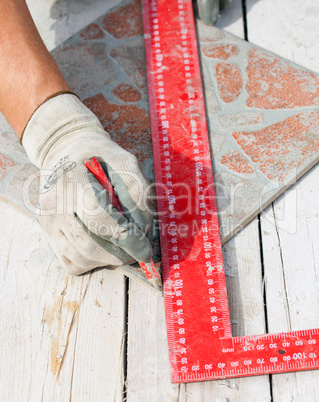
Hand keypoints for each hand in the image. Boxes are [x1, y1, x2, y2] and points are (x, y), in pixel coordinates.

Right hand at [22, 93, 152, 274]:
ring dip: (111, 260)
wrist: (66, 152)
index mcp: (72, 179)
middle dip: (122, 254)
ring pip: (82, 258)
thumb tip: (145, 230)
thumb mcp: (124, 162)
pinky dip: (95, 263)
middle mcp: (54, 203)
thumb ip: (137, 192)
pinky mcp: (48, 234)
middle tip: (140, 250)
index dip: (127, 239)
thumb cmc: (99, 156)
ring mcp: (48, 221)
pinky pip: (72, 263)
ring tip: (126, 247)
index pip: (99, 218)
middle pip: (90, 245)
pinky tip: (106, 248)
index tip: (146, 252)